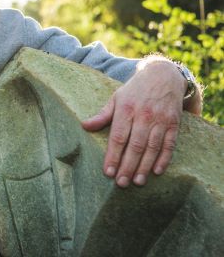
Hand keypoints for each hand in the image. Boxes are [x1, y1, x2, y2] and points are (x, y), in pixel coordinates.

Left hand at [82, 59, 187, 187]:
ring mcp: (160, 120)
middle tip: (121, 183)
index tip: (107, 172)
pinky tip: (156, 171)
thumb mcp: (116, 98)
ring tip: (137, 182)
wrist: (162, 76)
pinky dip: (163, 159)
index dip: (113, 156)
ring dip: (144, 166)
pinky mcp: (173, 123)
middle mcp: (143, 116)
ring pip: (152, 147)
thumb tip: (84, 126)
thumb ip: (102, 115)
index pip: (118, 137)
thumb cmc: (134, 90)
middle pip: (135, 146)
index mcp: (125, 109)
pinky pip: (169, 144)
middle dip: (127, 166)